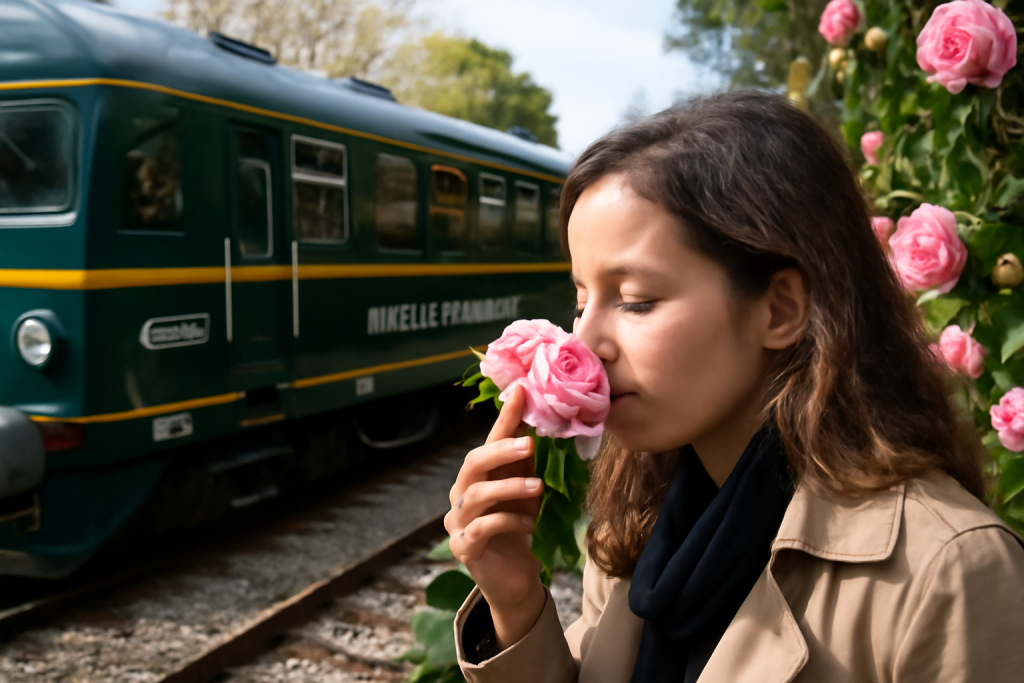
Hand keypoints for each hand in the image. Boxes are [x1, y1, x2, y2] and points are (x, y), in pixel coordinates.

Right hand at [445, 384, 545, 648]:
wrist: (517, 578)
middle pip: (473, 463)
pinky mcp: (463, 547)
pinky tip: (530, 525)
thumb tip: (546, 421)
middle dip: (501, 451)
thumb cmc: (520, 528)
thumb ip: (529, 462)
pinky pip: (482, 528)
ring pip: (477, 495)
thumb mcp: (528, 490)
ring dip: (510, 488)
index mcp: (478, 475)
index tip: (522, 392)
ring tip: (538, 488)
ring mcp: (458, 521)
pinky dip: (508, 522)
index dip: (505, 417)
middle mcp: (461, 493)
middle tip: (529, 444)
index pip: (489, 440)